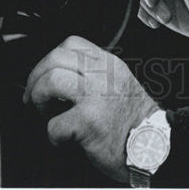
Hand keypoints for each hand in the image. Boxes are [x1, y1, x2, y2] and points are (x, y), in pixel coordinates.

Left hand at [24, 36, 157, 183]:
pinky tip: (65, 139)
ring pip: (51, 81)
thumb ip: (97, 74)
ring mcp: (96, 96)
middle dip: (36, 78)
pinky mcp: (89, 121)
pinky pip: (54, 124)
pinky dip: (54, 135)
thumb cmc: (136, 121)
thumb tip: (63, 77)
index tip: (44, 76)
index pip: (71, 44)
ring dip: (39, 99)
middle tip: (35, 97)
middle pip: (56, 58)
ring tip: (46, 113)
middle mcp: (103, 75)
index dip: (50, 59)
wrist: (153, 145)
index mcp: (109, 64)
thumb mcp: (120, 83)